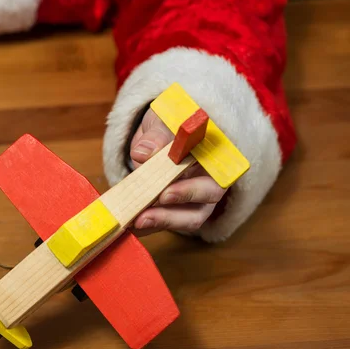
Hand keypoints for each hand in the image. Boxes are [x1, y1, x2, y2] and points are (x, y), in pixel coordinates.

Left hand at [129, 108, 226, 235]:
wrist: (155, 139)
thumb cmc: (165, 127)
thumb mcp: (161, 121)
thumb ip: (156, 134)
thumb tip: (144, 152)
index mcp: (214, 151)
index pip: (217, 166)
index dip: (198, 178)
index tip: (168, 189)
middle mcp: (212, 177)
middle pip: (210, 194)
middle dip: (182, 199)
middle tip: (157, 200)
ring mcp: (198, 199)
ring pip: (192, 216)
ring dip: (166, 220)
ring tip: (139, 220)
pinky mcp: (180, 212)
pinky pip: (169, 224)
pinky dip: (151, 227)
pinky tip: (132, 226)